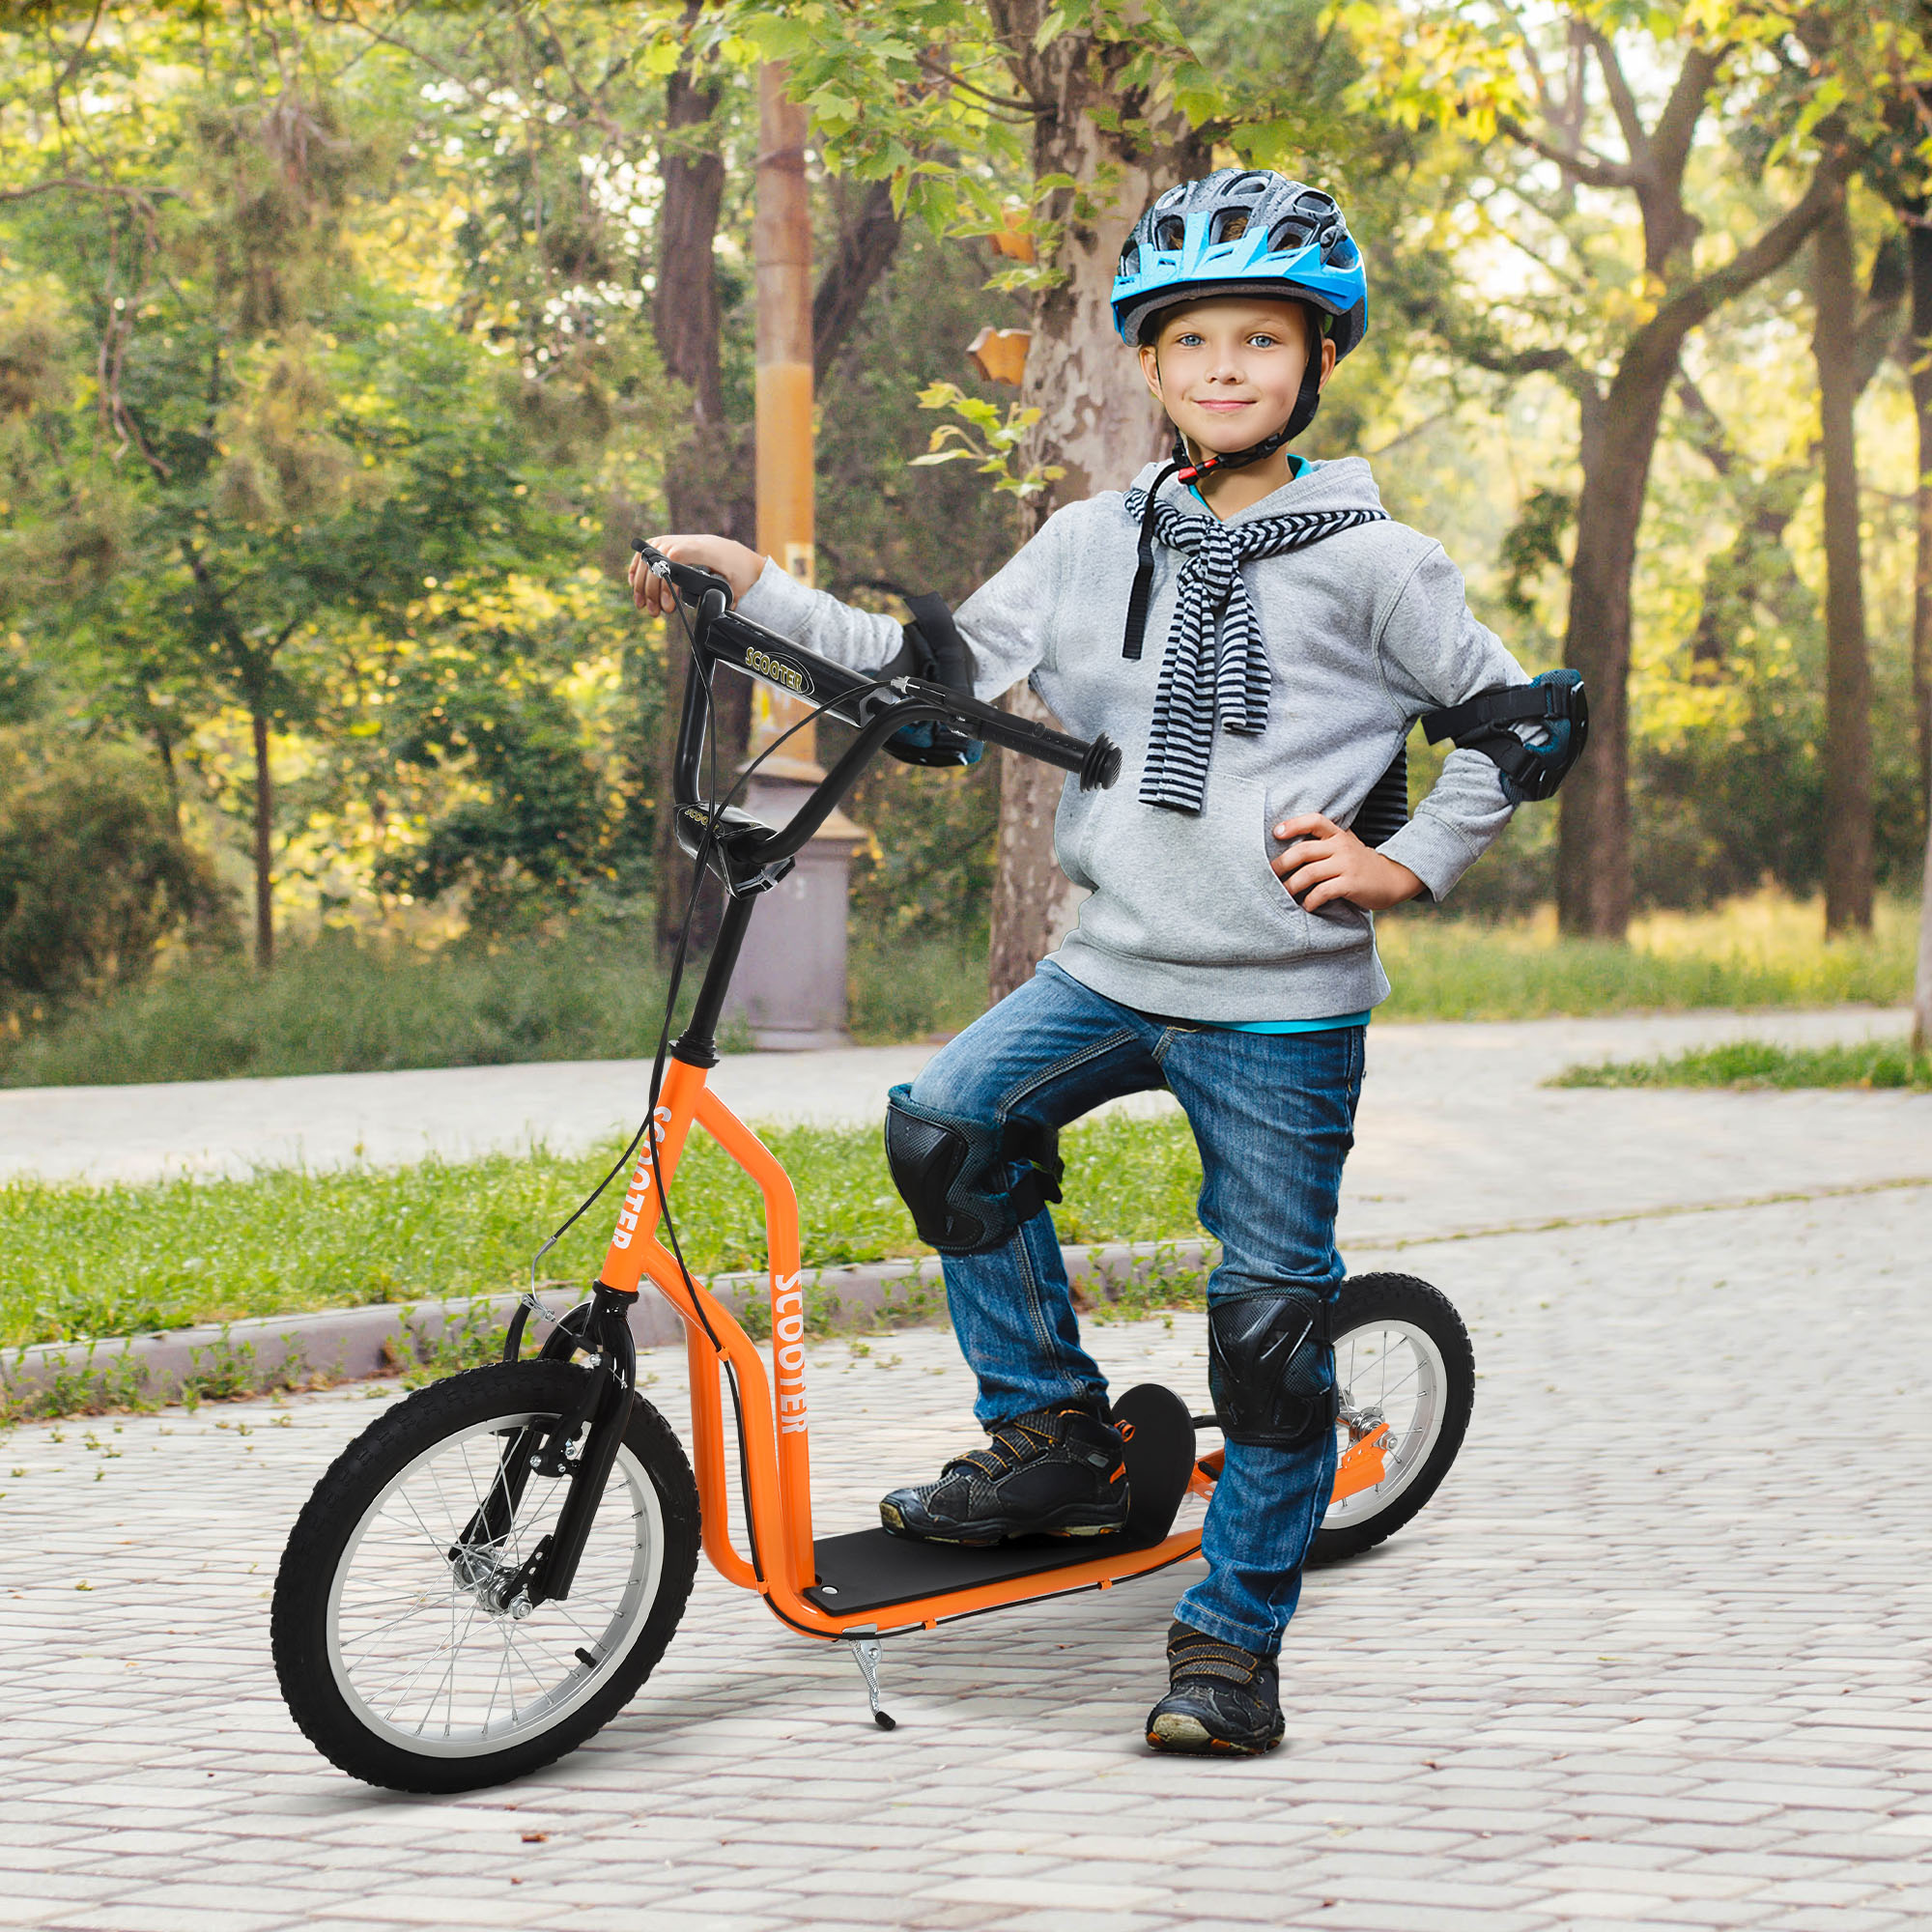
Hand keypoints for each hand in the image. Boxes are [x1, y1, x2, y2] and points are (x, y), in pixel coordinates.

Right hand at [628, 534, 765, 616]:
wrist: (739, 556)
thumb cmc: (739, 573)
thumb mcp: (736, 586)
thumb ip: (722, 596)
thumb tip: (710, 611)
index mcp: (704, 549)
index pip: (675, 557)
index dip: (666, 580)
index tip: (667, 604)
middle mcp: (686, 541)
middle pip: (657, 560)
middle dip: (653, 590)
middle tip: (655, 612)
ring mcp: (674, 540)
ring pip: (648, 558)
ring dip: (643, 584)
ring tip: (644, 606)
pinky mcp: (667, 544)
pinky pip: (646, 553)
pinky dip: (638, 568)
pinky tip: (635, 585)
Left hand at [1270, 812, 1423, 911]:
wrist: (1394, 878)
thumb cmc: (1361, 863)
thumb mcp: (1346, 845)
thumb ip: (1325, 841)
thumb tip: (1288, 844)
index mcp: (1338, 834)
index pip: (1314, 821)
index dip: (1294, 824)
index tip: (1276, 833)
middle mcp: (1341, 847)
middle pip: (1304, 851)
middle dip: (1282, 864)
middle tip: (1271, 876)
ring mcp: (1347, 865)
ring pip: (1310, 873)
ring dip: (1292, 886)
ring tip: (1285, 894)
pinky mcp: (1351, 884)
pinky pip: (1323, 891)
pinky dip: (1311, 900)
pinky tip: (1307, 906)